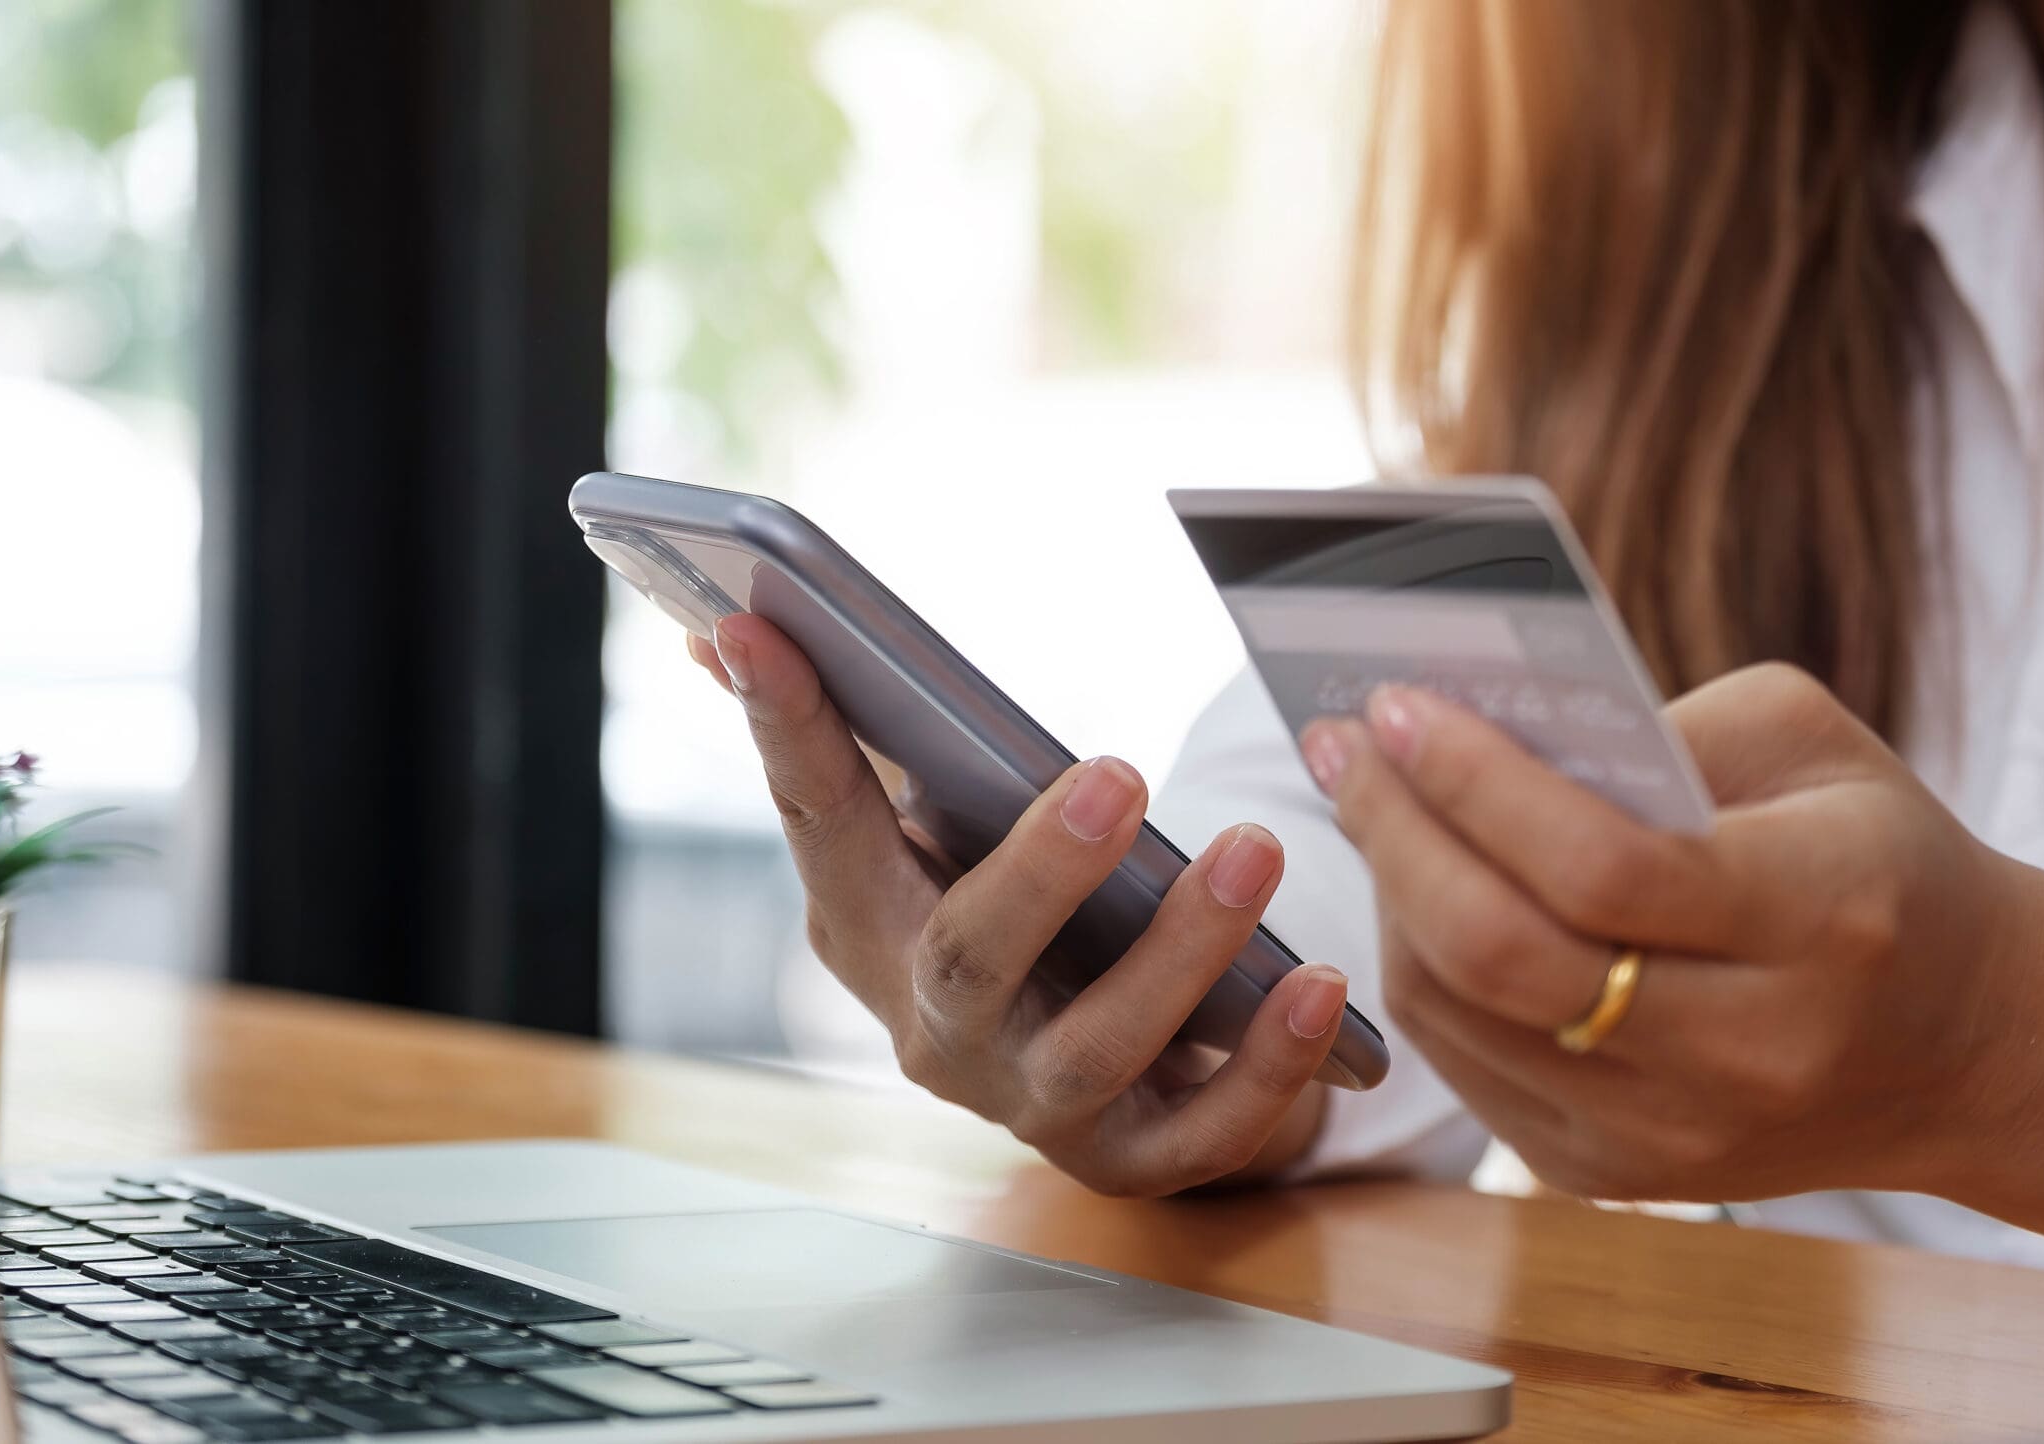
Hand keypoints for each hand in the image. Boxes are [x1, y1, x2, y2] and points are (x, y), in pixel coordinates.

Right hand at [686, 611, 1350, 1195]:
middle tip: (1119, 772)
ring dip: (1182, 952)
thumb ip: (847, 730)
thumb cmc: (1010, 902)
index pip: (817, 816)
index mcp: (866, 924)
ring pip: (1097, 1048)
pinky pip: (1202, 1135)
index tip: (754, 624)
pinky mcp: (1131, 1158)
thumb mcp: (932, 817)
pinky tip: (1322, 986)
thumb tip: (722, 628)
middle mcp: (934, 1029)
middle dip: (1041, 871)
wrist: (1097, 1059)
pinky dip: (1265, 1066)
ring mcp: (1030, 1104)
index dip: (783, 723)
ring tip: (1253, 850)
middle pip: (968, 958)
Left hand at [1302, 663, 2024, 1203]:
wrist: (1967, 1045)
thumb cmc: (1873, 860)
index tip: (1392, 705)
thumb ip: (1651, 722)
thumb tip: (1472, 718)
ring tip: (1368, 803)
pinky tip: (1413, 891)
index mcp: (1815, 922)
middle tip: (1342, 747)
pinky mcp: (1614, 1174)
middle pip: (1501, 953)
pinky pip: (1464, 1063)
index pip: (1600, 866)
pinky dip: (1419, 966)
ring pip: (1458, 1012)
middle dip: (1394, 835)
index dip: (1473, 782)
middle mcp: (1744, 1052)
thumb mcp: (1810, 749)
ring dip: (1387, 896)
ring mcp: (1671, 1136)